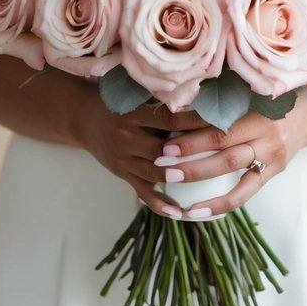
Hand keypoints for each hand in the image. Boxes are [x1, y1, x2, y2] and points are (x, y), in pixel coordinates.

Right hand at [75, 86, 211, 216]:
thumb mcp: (136, 96)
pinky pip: (143, 192)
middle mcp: (126, 136)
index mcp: (133, 113)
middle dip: (192, 154)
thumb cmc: (119, 102)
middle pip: (164, 150)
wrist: (84, 118)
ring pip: (156, 173)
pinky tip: (180, 212)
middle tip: (222, 156)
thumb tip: (203, 93)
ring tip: (207, 184)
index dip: (195, 122)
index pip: (169, 119)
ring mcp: (123, 158)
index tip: (220, 122)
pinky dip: (161, 204)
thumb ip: (162, 99)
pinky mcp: (123, 174)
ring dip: (181, 179)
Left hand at [151, 82, 306, 218]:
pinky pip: (244, 193)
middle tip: (160, 159)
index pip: (218, 119)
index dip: (189, 125)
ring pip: (230, 168)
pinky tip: (196, 211)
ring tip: (169, 180)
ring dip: (197, 175)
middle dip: (188, 153)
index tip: (161, 129)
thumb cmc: (277, 97)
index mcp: (256, 108)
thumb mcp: (254, 91)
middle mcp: (265, 132)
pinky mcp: (274, 171)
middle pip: (222, 144)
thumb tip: (180, 100)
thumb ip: (225, 97)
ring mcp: (271, 154)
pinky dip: (219, 204)